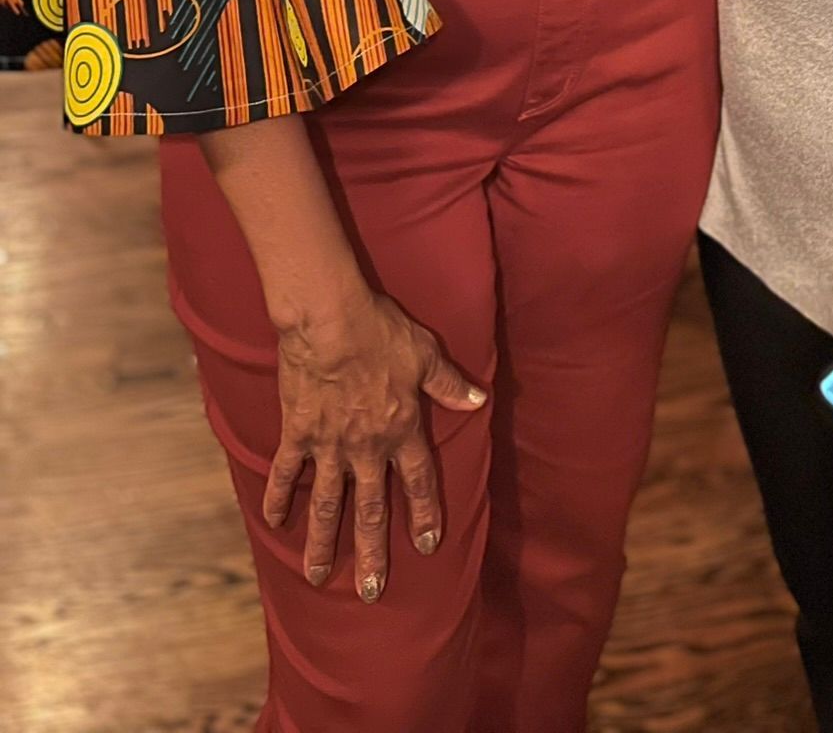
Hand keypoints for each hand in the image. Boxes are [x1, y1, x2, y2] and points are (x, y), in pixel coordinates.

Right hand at [262, 289, 486, 601]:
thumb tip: (479, 400)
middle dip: (372, 552)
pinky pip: (287, 474)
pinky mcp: (298, 434)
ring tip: (318, 577)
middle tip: (371, 592)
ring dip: (322, 543)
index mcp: (402, 429)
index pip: (418, 482)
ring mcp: (329, 445)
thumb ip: (450, 384)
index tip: (426, 546)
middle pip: (370, 510)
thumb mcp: (426, 355)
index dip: (424, 514)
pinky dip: (278, 499)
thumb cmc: (382, 332)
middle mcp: (367, 447)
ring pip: (326, 505)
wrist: (331, 321)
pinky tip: (273, 524)